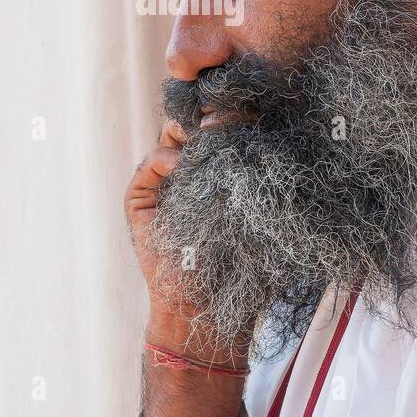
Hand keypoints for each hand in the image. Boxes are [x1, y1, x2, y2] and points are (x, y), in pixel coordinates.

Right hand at [124, 121, 250, 363]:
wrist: (208, 307)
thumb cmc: (244, 265)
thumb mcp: (258, 215)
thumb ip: (259, 178)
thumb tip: (275, 134)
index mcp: (220, 170)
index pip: (223, 127)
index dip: (235, 114)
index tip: (253, 110)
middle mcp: (190, 170)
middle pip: (196, 124)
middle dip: (211, 115)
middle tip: (230, 113)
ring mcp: (163, 182)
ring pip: (171, 137)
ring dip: (190, 131)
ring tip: (209, 134)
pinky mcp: (140, 198)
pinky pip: (150, 166)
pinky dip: (165, 159)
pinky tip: (183, 165)